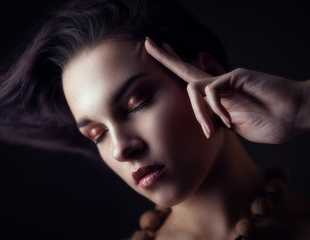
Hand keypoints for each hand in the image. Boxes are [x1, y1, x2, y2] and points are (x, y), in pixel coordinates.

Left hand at [144, 37, 309, 143]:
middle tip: (148, 44)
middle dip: (165, 58)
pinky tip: (228, 122)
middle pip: (185, 68)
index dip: (175, 70)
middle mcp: (219, 83)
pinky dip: (216, 109)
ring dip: (198, 113)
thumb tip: (206, 122)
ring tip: (210, 132)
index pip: (191, 80)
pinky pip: (212, 90)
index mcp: (218, 96)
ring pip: (193, 86)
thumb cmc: (271, 122)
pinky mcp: (236, 76)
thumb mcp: (236, 127)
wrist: (297, 116)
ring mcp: (227, 79)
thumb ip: (218, 121)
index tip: (161, 58)